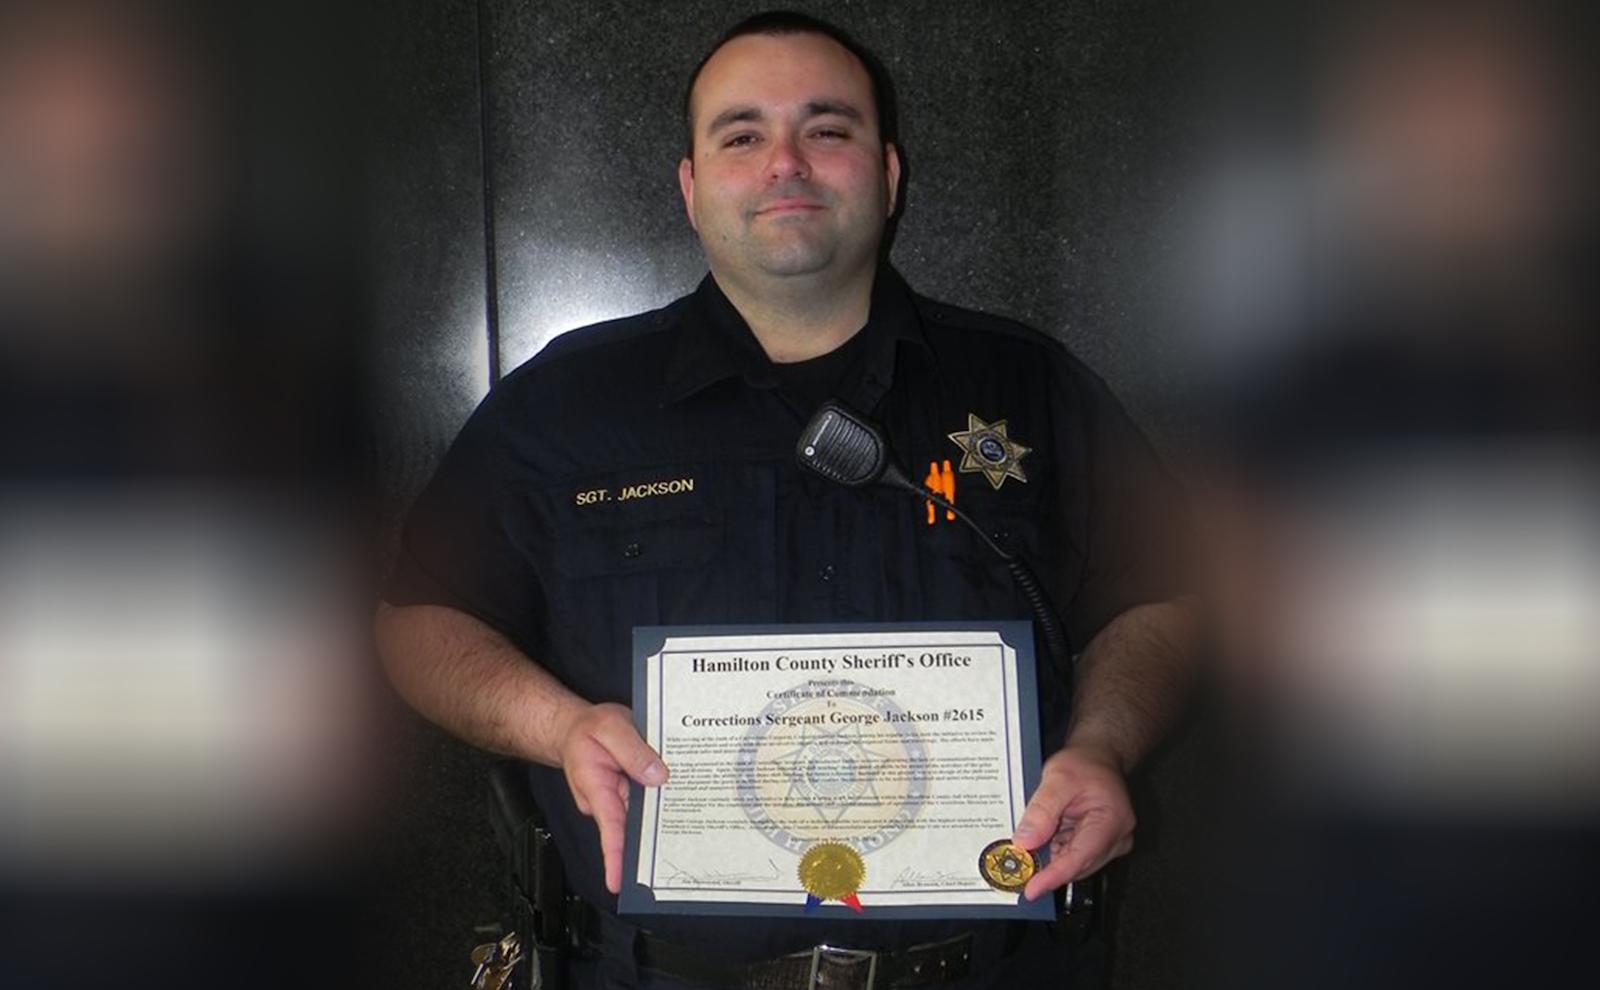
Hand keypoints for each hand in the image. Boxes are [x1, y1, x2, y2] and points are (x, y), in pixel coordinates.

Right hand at [556, 702, 667, 893]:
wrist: (576, 727)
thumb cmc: (588, 729)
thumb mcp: (611, 727)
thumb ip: (633, 751)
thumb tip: (658, 776)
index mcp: (597, 789)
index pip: (609, 828)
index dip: (614, 857)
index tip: (617, 882)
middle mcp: (609, 800)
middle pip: (632, 829)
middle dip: (651, 847)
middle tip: (674, 859)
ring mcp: (620, 798)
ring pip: (645, 815)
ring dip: (664, 820)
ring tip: (689, 828)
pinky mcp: (632, 791)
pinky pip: (649, 801)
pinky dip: (664, 801)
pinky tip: (684, 799)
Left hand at [1012, 745, 1134, 900]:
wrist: (1098, 758)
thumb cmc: (1085, 764)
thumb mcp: (1057, 779)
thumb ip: (1041, 811)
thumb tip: (1025, 841)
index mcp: (1111, 822)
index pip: (1079, 859)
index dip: (1053, 877)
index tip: (1031, 889)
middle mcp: (1116, 838)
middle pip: (1076, 865)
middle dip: (1046, 868)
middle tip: (1016, 865)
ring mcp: (1109, 844)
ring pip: (1073, 863)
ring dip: (1049, 859)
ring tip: (1028, 846)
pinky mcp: (1098, 844)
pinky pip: (1072, 855)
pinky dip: (1054, 853)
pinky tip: (1040, 842)